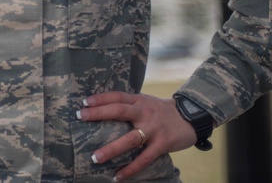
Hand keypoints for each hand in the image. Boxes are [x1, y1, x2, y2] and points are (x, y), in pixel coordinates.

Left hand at [77, 91, 199, 181]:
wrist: (191, 117)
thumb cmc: (162, 111)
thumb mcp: (146, 102)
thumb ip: (129, 105)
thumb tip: (104, 109)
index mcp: (139, 101)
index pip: (117, 96)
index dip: (100, 98)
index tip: (83, 103)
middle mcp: (144, 112)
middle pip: (119, 111)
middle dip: (98, 114)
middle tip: (80, 117)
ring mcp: (153, 129)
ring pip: (130, 139)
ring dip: (111, 149)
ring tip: (95, 158)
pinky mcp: (162, 144)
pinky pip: (144, 159)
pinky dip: (131, 169)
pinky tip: (118, 176)